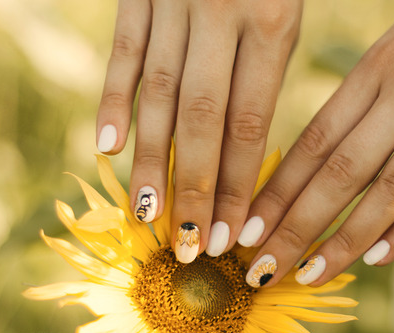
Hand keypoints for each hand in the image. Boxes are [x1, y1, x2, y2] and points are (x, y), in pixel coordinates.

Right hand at [95, 0, 301, 263]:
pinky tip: (106, 145)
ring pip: (159, 95)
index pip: (252, 123)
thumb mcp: (288, 1)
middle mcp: (222, 13)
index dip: (241, 184)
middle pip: (204, 121)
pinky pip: (123, 49)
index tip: (236, 236)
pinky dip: (113, 98)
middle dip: (198, 190)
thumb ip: (265, 62)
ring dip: (151, 160)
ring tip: (147, 214)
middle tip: (192, 248)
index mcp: (274, 21)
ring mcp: (174, 1)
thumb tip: (246, 146)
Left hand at [242, 0, 393, 287]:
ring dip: (345, 239)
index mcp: (378, 68)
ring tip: (310, 275)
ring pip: (389, 189)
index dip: (278, 189)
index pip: (315, 140)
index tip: (247, 227)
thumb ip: (367, 96)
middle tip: (262, 268)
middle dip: (296, 226)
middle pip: (341, 171)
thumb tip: (321, 152)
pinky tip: (378, 257)